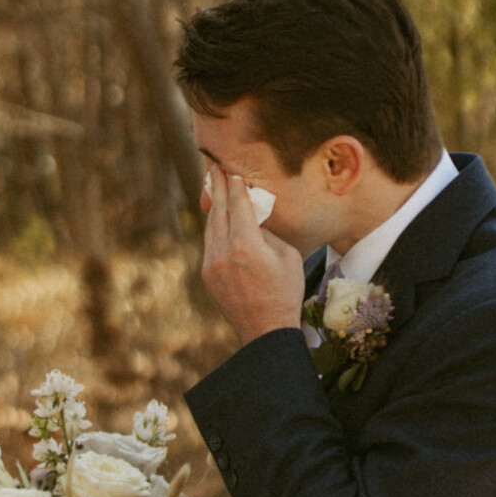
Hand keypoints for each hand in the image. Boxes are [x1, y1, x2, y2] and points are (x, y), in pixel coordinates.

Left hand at [202, 168, 303, 344]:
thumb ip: (268, 233)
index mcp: (245, 245)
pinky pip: (209, 243)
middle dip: (218, 187)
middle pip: (219, 210)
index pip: (238, 205)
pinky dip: (213, 227)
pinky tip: (217, 218)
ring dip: (214, 206)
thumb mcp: (288, 256)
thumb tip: (253, 219)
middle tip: (214, 167)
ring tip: (215, 188)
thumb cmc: (285, 292)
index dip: (236, 185)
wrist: (265, 329)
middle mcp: (223, 252)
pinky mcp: (208, 274)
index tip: (233, 170)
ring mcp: (211, 264)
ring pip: (210, 226)